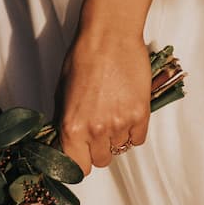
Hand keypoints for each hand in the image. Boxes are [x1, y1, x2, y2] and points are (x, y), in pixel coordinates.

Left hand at [55, 24, 151, 174]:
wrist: (110, 37)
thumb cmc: (83, 57)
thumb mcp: (62, 92)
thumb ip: (64, 120)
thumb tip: (65, 139)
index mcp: (71, 127)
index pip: (77, 168)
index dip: (80, 163)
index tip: (82, 155)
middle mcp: (95, 131)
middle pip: (101, 161)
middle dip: (98, 149)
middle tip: (98, 129)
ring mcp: (120, 124)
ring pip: (120, 148)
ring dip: (116, 137)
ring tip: (113, 113)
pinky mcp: (140, 115)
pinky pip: (138, 139)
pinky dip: (133, 131)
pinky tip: (127, 112)